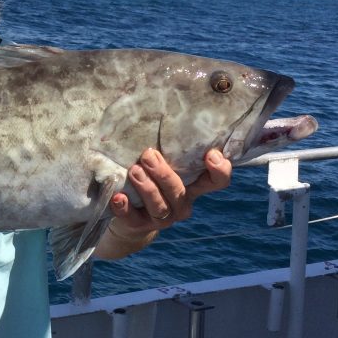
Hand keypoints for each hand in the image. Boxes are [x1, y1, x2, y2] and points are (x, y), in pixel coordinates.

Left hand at [95, 148, 231, 259]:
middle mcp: (181, 204)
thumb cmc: (150, 179)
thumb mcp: (163, 164)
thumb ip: (168, 149)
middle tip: (148, 155)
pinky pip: (133, 219)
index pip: (217, 181)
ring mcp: (162, 218)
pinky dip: (125, 208)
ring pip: (159, 206)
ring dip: (147, 188)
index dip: (220, 170)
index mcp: (193, 186)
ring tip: (134, 171)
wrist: (130, 217)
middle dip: (164, 173)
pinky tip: (118, 197)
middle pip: (180, 192)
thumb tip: (160, 111)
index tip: (211, 154)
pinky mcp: (140, 226)